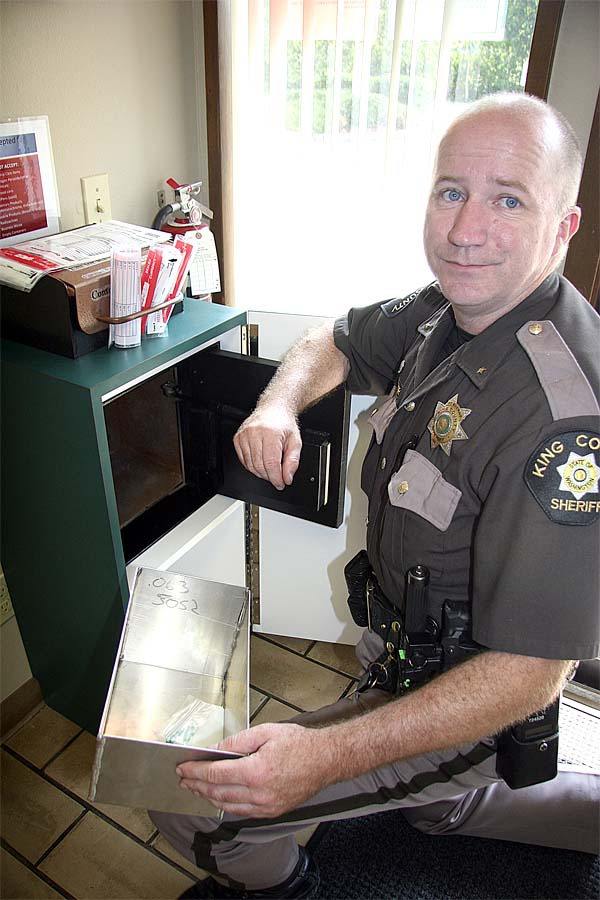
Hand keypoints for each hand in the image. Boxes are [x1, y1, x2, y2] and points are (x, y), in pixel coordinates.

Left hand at [176, 723, 330, 817]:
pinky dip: (226, 805)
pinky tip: (219, 798)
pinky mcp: (272, 811)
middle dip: (197, 785)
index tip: (183, 767)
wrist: (326, 760)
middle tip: (184, 779)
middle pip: (217, 792)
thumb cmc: (300, 744)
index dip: (196, 771)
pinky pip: (242, 812)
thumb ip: (238, 741)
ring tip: (195, 789)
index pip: (215, 774)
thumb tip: (217, 749)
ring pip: (227, 805)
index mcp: (255, 771)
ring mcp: (266, 806)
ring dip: (208, 797)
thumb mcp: (266, 732)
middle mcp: (259, 793)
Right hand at [233, 405, 301, 489]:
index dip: (276, 478)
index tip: (281, 484)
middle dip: (270, 476)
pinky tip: (261, 462)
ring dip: (261, 472)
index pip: (271, 463)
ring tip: (270, 469)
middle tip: (278, 477)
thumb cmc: (284, 424)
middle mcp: (255, 433)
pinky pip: (243, 460)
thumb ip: (293, 462)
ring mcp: (244, 435)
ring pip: (250, 465)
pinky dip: (252, 466)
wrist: (273, 408)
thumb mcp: (296, 442)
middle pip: (259, 466)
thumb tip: (287, 478)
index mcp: (270, 433)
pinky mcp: (237, 438)